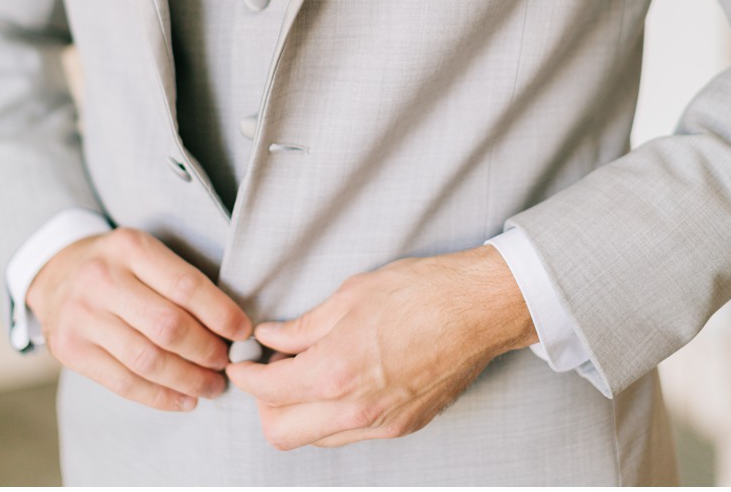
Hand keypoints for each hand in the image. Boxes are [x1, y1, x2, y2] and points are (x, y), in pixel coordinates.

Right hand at [24, 227, 252, 411]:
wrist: (56, 273)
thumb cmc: (120, 266)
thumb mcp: (147, 253)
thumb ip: (182, 282)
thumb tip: (234, 326)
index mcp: (130, 248)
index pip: (187, 286)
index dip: (221, 314)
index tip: (244, 332)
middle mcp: (102, 281)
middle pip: (167, 327)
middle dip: (206, 351)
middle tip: (228, 364)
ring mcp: (81, 318)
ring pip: (146, 360)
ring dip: (187, 379)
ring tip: (212, 386)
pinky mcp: (69, 351)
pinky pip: (122, 382)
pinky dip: (159, 396)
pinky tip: (184, 400)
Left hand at [226, 246, 537, 449]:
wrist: (483, 307)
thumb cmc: (426, 292)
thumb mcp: (354, 294)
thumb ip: (305, 325)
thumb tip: (272, 337)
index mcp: (336, 371)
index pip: (267, 390)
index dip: (247, 374)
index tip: (246, 363)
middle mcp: (355, 409)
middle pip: (281, 432)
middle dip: (267, 404)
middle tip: (275, 372)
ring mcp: (381, 424)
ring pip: (315, 438)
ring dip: (302, 412)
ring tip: (314, 372)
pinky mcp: (404, 426)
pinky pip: (352, 433)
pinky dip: (336, 414)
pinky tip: (349, 379)